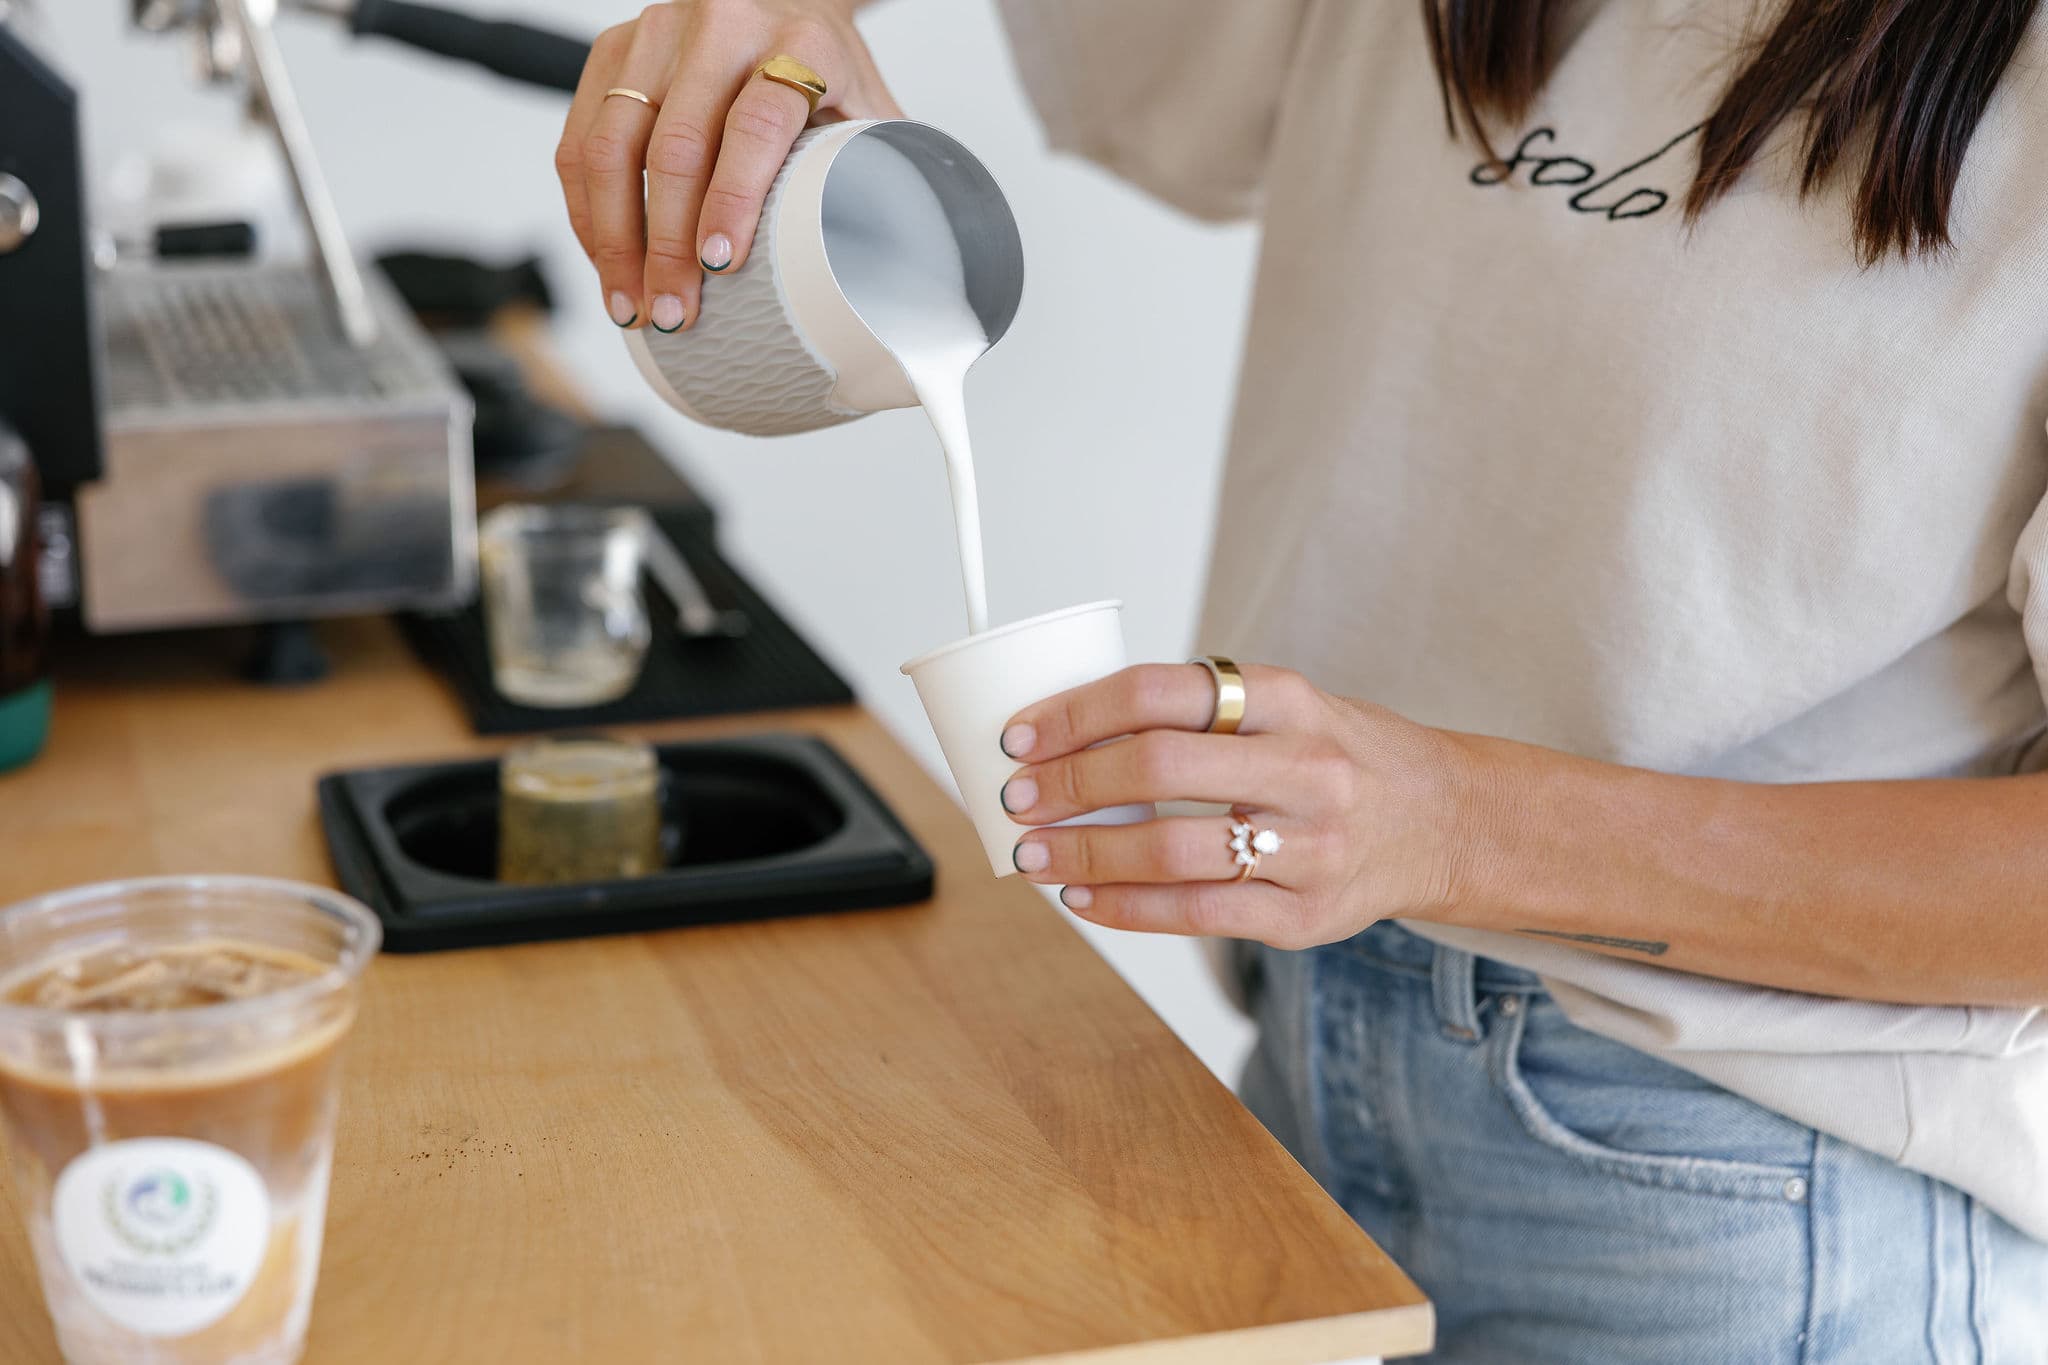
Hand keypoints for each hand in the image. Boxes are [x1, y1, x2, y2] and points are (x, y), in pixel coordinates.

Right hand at [555, 0, 901, 332]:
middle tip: (674, 311)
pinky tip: (606, 260)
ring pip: (613, 145)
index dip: (734, 201)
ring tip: (630, 304)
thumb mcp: (868, 114)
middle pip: (676, 145)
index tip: (720, 265)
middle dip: (667, 245)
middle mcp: (721, 24)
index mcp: (799, 41)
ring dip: (615, 239)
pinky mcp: (613, 49)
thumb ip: (877, 176)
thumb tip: (891, 273)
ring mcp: (658, 32)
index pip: (755, 124)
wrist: (793, 4)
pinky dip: (588, 211)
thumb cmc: (831, 76)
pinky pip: (581, 139)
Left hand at [998, 664, 1477, 948]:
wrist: (1446, 821)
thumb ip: (1201, 716)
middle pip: (1159, 768)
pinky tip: (1083, 900)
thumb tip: (1068, 739)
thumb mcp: (1287, 707)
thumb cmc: (1340, 756)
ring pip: (1171, 851)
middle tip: (1018, 798)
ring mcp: (1310, 846)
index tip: (1022, 735)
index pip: (1162, 692)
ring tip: (1034, 856)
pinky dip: (1125, 909)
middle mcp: (1306, 767)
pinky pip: (1197, 915)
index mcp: (1290, 699)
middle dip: (1069, 784)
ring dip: (1084, 856)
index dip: (1077, 713)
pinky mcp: (1306, 916)